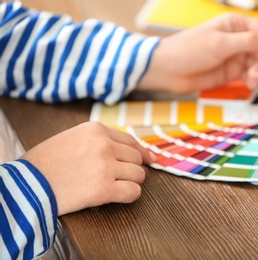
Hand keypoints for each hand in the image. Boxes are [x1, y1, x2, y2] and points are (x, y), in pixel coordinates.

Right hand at [21, 122, 153, 215]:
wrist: (26, 184)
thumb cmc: (45, 162)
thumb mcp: (71, 138)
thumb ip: (97, 140)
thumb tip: (123, 148)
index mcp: (96, 130)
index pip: (130, 140)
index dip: (141, 152)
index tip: (148, 159)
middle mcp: (104, 145)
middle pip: (136, 158)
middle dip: (132, 169)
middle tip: (122, 177)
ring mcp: (105, 167)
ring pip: (139, 175)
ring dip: (132, 182)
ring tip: (116, 186)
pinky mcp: (104, 189)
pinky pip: (133, 192)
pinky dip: (131, 195)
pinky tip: (122, 196)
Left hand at [138, 13, 257, 93]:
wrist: (169, 71)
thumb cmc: (189, 50)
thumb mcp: (220, 44)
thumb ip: (249, 42)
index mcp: (236, 25)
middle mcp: (238, 40)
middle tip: (255, 75)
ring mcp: (235, 57)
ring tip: (253, 82)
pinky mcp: (231, 73)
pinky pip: (250, 76)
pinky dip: (256, 81)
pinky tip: (256, 86)